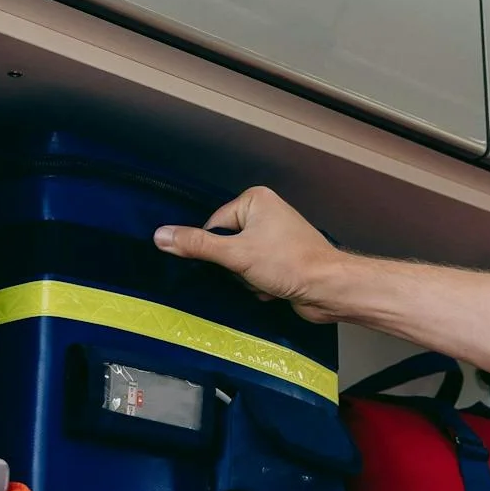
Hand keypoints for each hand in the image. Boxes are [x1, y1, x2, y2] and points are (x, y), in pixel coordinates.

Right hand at [154, 187, 343, 322]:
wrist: (329, 289)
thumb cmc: (290, 264)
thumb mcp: (236, 254)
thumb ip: (197, 245)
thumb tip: (160, 235)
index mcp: (255, 200)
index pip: (214, 226)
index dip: (218, 250)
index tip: (232, 262)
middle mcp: (266, 213)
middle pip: (225, 245)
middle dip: (235, 267)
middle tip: (253, 271)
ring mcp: (275, 237)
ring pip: (238, 263)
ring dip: (247, 278)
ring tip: (267, 280)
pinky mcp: (281, 259)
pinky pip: (254, 273)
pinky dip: (260, 284)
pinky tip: (274, 288)